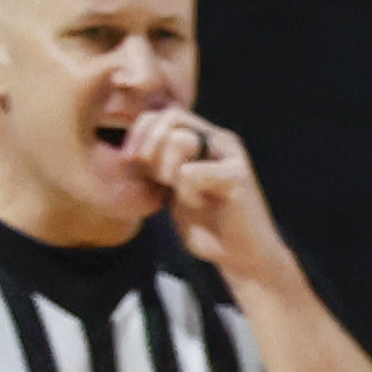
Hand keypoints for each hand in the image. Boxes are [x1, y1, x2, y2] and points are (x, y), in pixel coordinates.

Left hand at [123, 107, 296, 286]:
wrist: (242, 258)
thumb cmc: (207, 225)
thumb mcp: (171, 188)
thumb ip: (157, 162)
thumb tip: (130, 145)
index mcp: (203, 138)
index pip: (161, 114)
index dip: (139, 133)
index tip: (130, 163)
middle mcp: (218, 139)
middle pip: (170, 117)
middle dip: (150, 147)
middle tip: (155, 179)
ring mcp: (231, 155)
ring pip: (180, 139)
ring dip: (167, 169)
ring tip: (178, 192)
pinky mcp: (237, 176)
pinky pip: (190, 173)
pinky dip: (186, 194)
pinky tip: (199, 206)